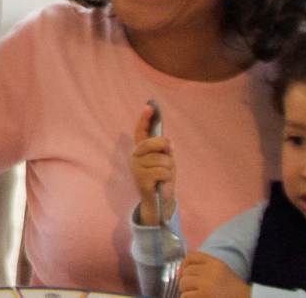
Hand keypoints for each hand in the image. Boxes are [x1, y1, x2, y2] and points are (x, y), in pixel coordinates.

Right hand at [129, 104, 175, 225]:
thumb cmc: (162, 176)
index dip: (144, 119)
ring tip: (163, 175)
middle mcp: (135, 156)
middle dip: (165, 146)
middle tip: (170, 152)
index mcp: (140, 149)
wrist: (159, 199)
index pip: (140, 131)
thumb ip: (164, 149)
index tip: (149, 107)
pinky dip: (167, 177)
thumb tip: (168, 144)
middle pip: (153, 143)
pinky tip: (161, 182)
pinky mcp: (141, 180)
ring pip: (161, 159)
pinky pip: (162, 172)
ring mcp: (137, 168)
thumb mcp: (165, 159)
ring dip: (168, 168)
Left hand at [179, 252, 250, 297]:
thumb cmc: (228, 287)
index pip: (191, 256)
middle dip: (187, 281)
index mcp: (214, 262)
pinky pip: (185, 296)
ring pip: (183, 283)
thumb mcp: (218, 270)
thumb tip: (177, 273)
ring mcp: (206, 285)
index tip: (186, 273)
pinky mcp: (203, 297)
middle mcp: (210, 271)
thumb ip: (200, 267)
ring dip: (186, 291)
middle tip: (195, 288)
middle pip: (186, 271)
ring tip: (196, 294)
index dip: (184, 265)